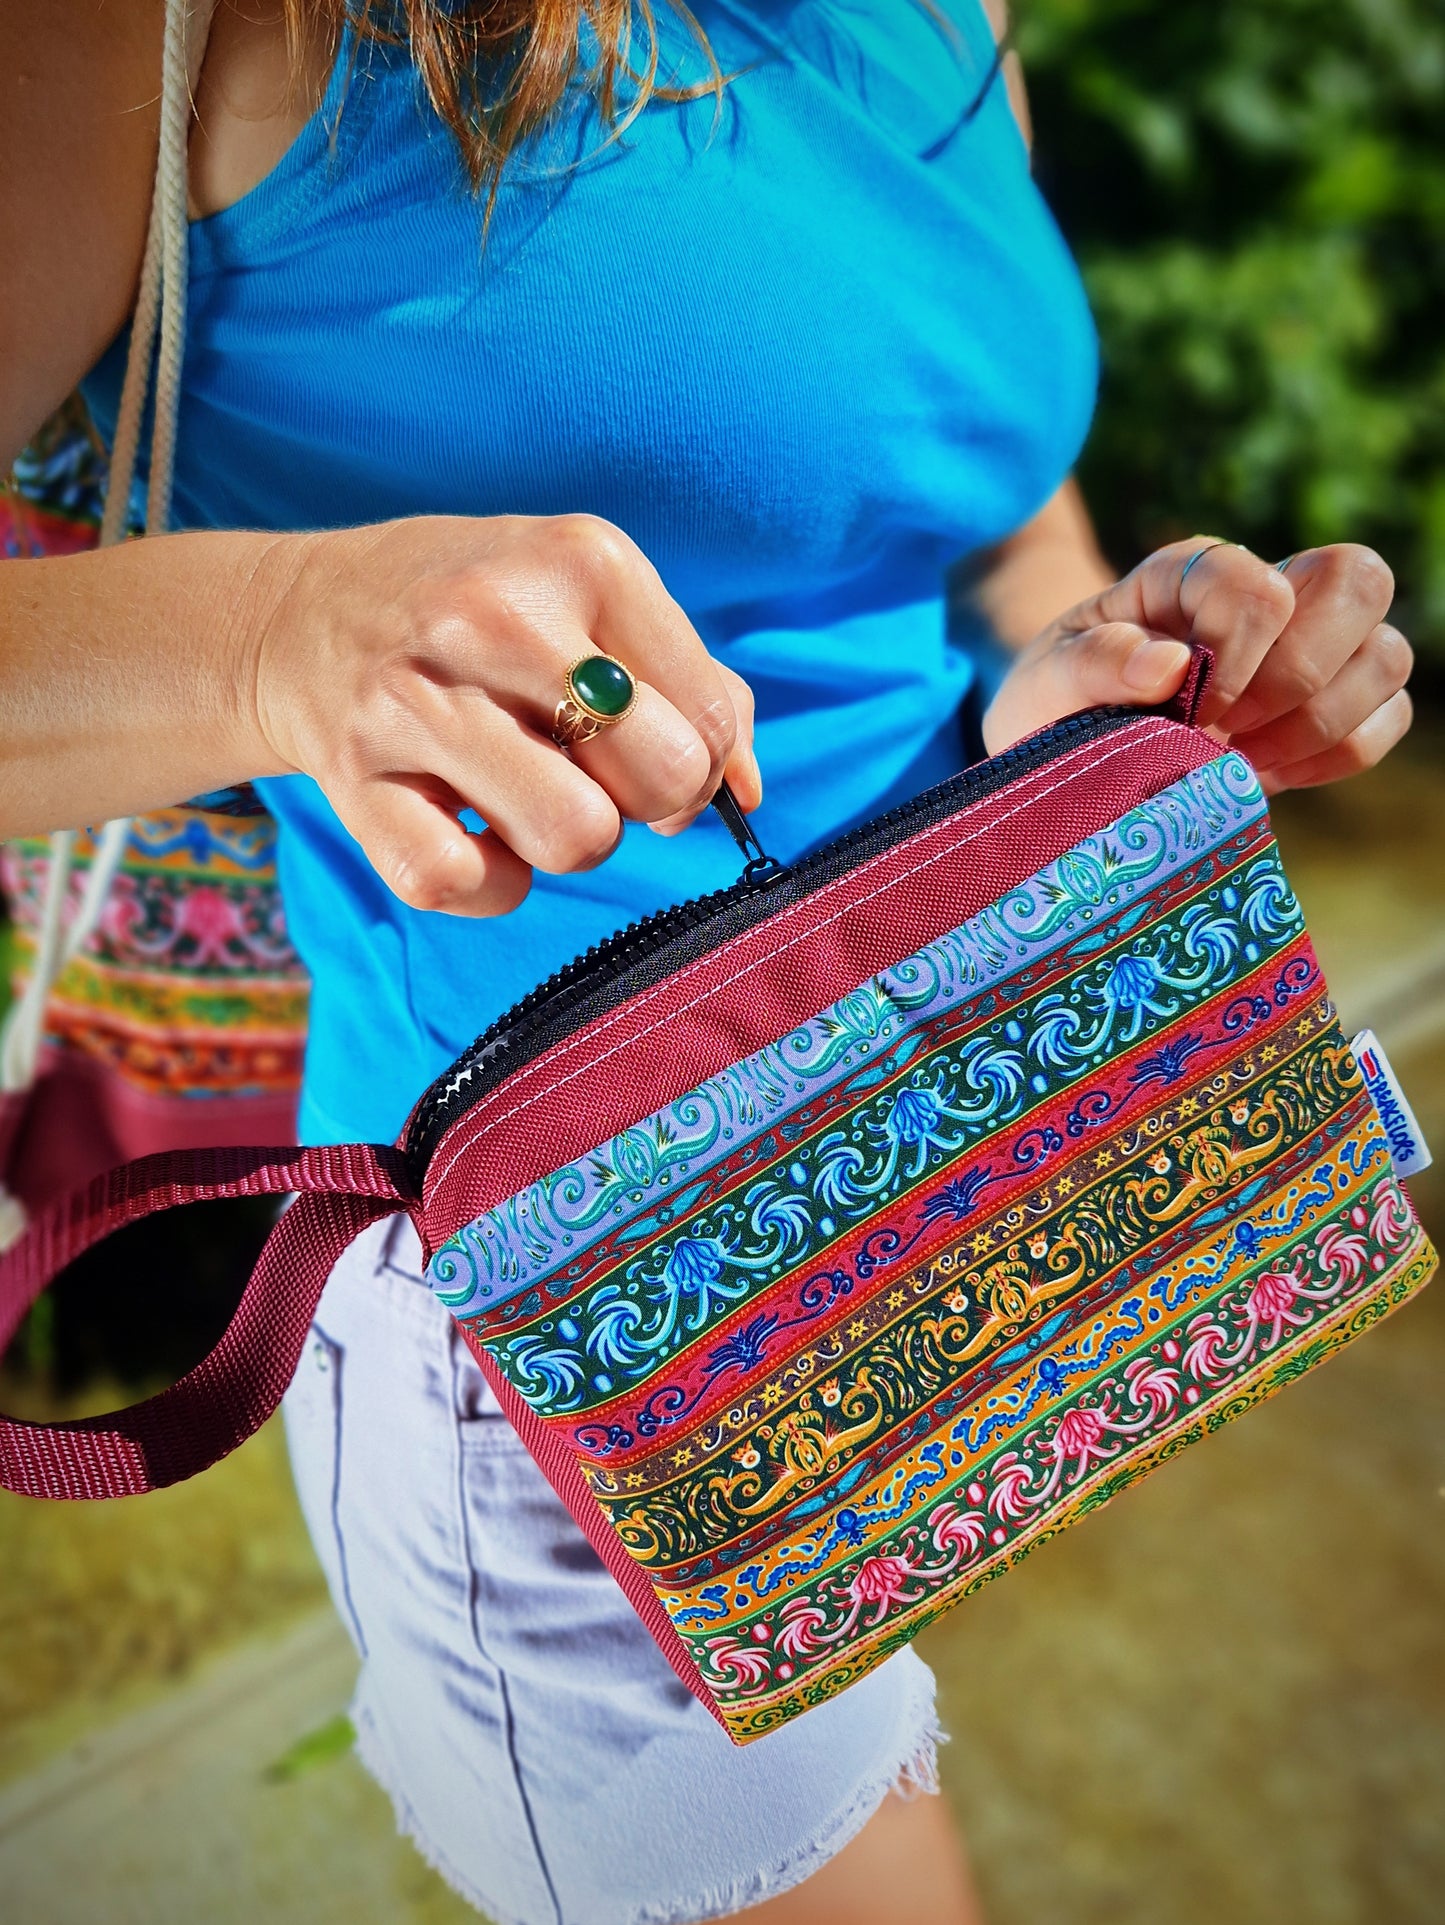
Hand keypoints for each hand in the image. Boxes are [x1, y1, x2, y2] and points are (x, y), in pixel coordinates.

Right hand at [250, 514, 759, 916]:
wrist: (302, 618)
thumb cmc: (481, 614)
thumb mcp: (591, 598)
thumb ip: (694, 684)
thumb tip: (748, 791)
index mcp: (581, 560)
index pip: (713, 716)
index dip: (704, 762)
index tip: (650, 751)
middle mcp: (495, 617)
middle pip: (659, 779)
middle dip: (645, 802)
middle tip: (593, 774)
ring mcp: (415, 701)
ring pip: (577, 840)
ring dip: (565, 841)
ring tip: (523, 788)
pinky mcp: (355, 781)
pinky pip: (468, 883)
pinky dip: (486, 881)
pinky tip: (466, 827)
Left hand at [982, 537, 1412, 792]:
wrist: (1070, 732)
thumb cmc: (1057, 697)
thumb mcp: (1047, 680)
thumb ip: (1093, 663)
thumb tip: (1168, 664)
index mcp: (1194, 572)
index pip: (1259, 583)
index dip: (1238, 655)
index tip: (1190, 712)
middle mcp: (1268, 592)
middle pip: (1358, 583)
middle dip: (1299, 673)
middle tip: (1230, 730)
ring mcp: (1311, 645)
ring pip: (1385, 655)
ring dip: (1320, 721)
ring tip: (1242, 759)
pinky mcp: (1331, 704)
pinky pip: (1386, 720)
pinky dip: (1338, 754)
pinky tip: (1270, 773)